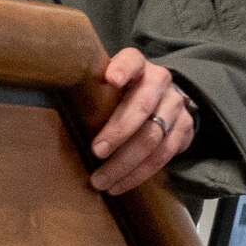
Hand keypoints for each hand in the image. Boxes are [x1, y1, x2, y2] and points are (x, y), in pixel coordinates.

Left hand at [89, 47, 195, 194]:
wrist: (164, 100)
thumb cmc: (123, 94)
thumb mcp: (109, 84)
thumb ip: (93, 92)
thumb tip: (61, 112)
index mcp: (138, 65)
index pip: (132, 60)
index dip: (123, 69)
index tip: (111, 80)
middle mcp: (160, 81)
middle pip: (142, 106)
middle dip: (118, 132)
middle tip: (96, 152)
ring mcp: (175, 105)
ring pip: (153, 137)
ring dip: (125, 163)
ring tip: (102, 180)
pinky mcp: (184, 129)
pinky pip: (163, 155)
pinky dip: (139, 174)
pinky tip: (119, 185)